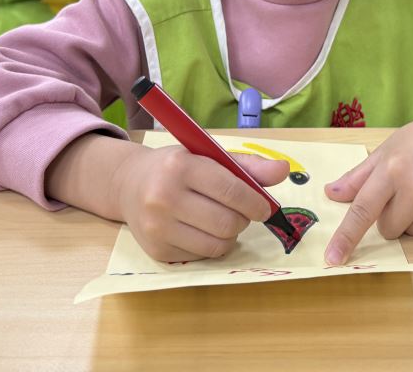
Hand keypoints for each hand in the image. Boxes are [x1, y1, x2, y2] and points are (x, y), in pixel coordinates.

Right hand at [113, 143, 288, 261]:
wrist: (129, 184)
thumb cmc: (176, 167)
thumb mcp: (208, 156)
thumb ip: (247, 165)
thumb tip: (283, 171)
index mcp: (181, 166)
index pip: (232, 190)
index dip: (256, 202)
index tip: (264, 207)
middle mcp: (164, 197)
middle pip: (228, 222)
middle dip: (243, 220)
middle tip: (240, 212)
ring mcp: (158, 227)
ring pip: (218, 245)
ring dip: (231, 236)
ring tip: (223, 221)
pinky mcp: (157, 251)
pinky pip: (202, 256)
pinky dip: (212, 246)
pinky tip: (202, 230)